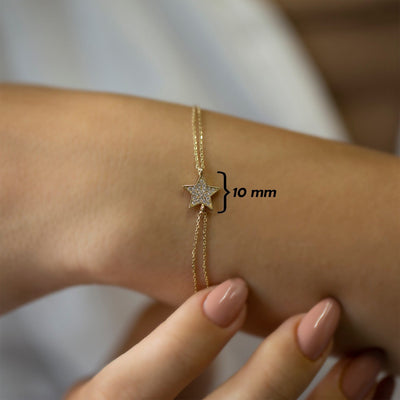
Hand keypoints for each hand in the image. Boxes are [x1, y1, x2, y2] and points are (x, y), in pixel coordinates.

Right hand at [65, 279, 393, 399]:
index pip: (132, 388)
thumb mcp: (118, 365)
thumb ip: (155, 331)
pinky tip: (371, 390)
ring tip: (368, 360)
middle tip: (321, 318)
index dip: (185, 340)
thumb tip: (216, 283)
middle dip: (276, 374)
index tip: (233, 290)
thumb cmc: (129, 394)